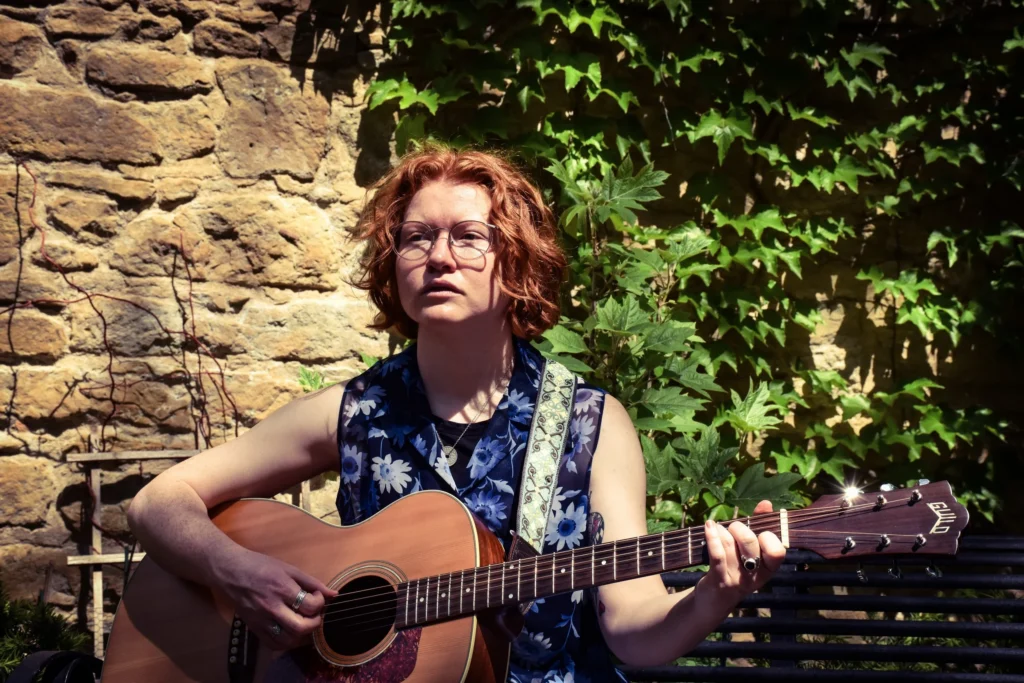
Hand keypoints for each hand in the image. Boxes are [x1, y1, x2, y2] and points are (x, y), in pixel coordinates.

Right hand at [214, 547, 337, 649]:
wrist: (230, 572)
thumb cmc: (261, 566)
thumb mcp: (289, 569)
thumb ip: (312, 582)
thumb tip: (334, 594)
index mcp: (282, 588)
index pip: (310, 606)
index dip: (320, 603)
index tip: (316, 597)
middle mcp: (271, 607)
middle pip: (300, 627)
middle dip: (314, 623)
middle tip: (314, 614)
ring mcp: (261, 620)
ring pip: (288, 640)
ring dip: (302, 635)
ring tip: (304, 622)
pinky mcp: (254, 628)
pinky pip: (274, 644)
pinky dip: (287, 642)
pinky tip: (291, 631)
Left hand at [696, 500, 786, 608]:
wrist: (712, 601)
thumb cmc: (733, 569)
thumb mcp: (749, 552)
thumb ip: (758, 526)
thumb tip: (766, 503)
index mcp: (768, 569)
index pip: (777, 551)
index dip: (768, 537)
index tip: (759, 531)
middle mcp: (755, 576)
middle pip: (750, 542)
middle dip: (738, 528)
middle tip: (732, 529)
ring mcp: (737, 579)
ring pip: (730, 543)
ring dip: (721, 531)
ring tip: (717, 530)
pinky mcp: (719, 580)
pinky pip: (717, 554)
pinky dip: (712, 536)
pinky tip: (709, 526)